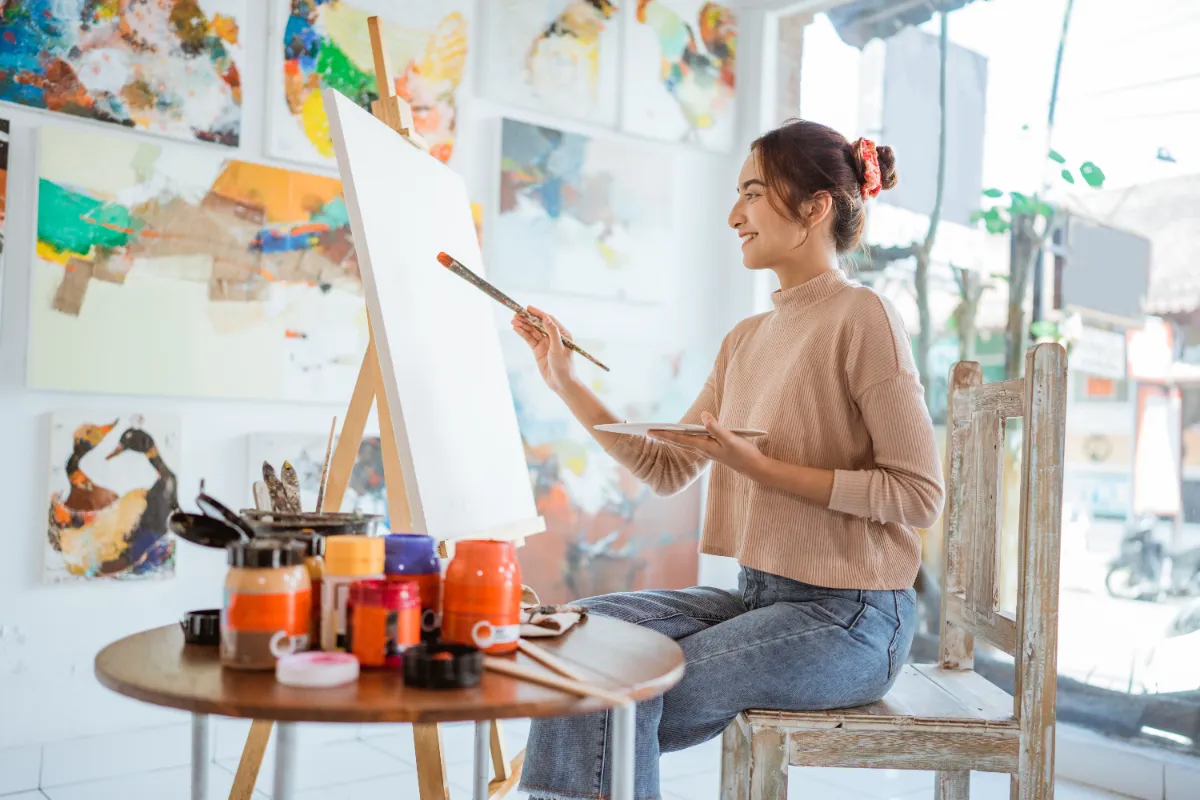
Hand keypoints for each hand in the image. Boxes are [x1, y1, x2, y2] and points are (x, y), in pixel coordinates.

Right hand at [511, 306, 576, 395]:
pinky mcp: (538, 351)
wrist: (561, 383)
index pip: (549, 320)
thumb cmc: (564, 366)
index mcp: (563, 334)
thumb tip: (546, 318)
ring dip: (523, 325)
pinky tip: (516, 328)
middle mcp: (554, 337)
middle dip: (528, 319)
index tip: (528, 308)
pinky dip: (523, 334)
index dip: (538, 313)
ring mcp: (545, 343)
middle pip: (539, 324)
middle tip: (516, 314)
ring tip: (513, 320)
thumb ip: (552, 332)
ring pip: (533, 331)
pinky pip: (529, 340)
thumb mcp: (558, 348)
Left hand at [649, 412, 766, 477]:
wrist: (753, 467)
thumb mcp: (730, 438)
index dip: (664, 435)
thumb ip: (716, 427)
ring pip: (684, 443)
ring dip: (672, 438)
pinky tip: (681, 436)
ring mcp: (707, 451)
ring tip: (660, 432)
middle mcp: (702, 450)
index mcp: (704, 447)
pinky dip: (683, 439)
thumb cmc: (742, 453)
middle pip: (678, 442)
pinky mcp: (712, 450)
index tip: (650, 431)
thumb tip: (703, 416)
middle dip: (663, 436)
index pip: (679, 439)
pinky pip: (693, 444)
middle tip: (648, 431)